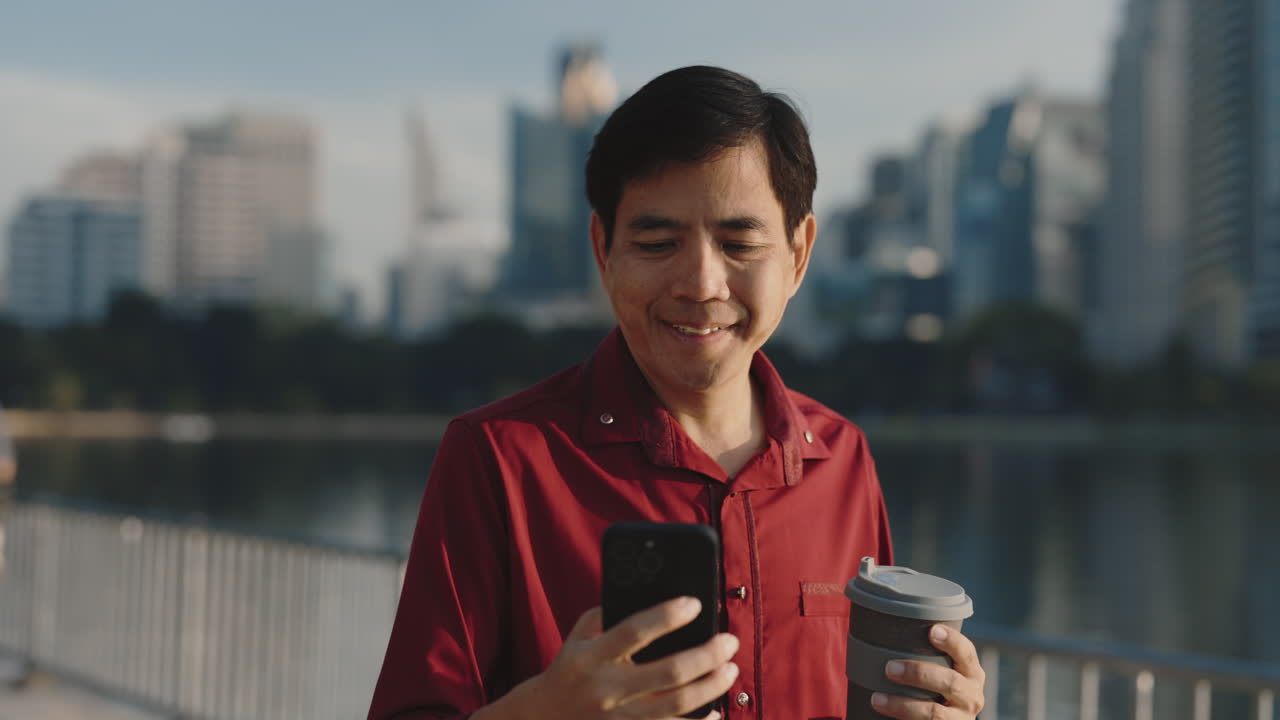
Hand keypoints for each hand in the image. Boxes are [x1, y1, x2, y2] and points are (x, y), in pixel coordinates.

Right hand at [511, 597, 738, 719]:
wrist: (545, 718)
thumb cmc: (570, 668)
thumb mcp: (578, 636)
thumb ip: (607, 613)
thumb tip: (650, 594)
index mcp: (592, 656)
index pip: (634, 631)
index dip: (666, 616)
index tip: (695, 603)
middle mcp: (607, 688)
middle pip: (668, 672)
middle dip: (707, 655)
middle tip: (729, 641)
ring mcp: (619, 717)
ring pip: (677, 705)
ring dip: (711, 686)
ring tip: (730, 670)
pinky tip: (716, 710)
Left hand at [871, 624, 984, 718]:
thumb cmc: (937, 686)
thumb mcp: (943, 670)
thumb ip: (926, 654)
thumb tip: (885, 628)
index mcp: (972, 672)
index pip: (967, 652)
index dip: (952, 641)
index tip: (932, 630)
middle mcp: (972, 695)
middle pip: (950, 682)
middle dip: (918, 673)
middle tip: (889, 668)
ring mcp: (960, 718)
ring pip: (935, 713)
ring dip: (903, 705)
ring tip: (877, 698)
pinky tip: (885, 714)